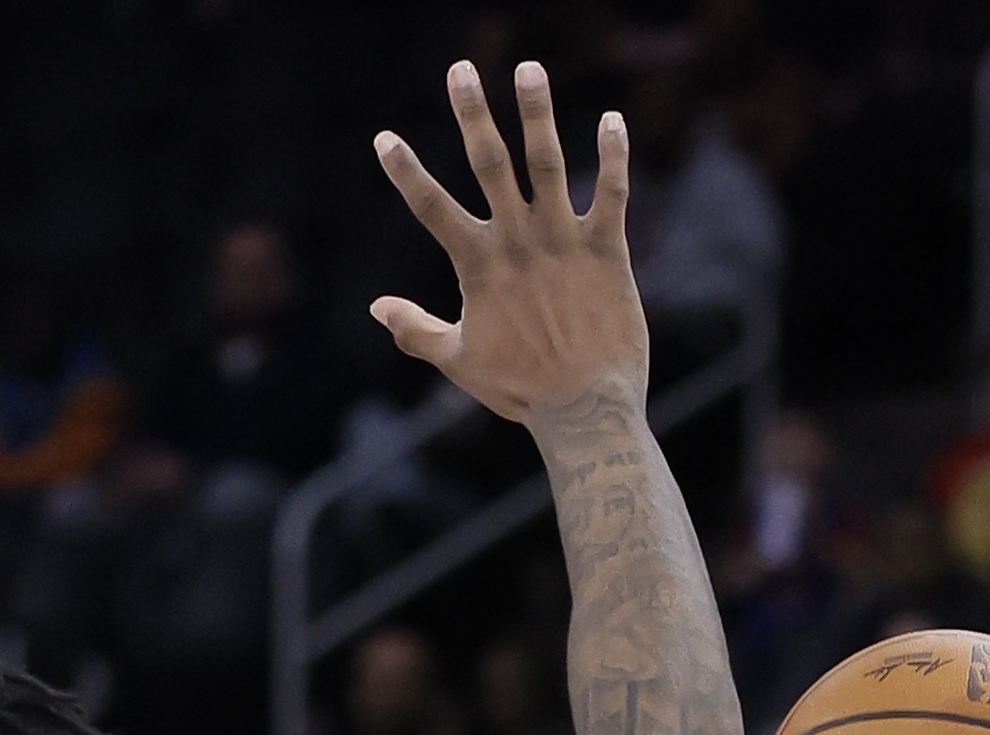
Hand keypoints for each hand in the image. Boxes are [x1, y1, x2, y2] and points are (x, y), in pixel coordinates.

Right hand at [370, 61, 647, 433]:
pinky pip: (610, 193)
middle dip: (471, 114)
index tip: (384, 138)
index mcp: (478, 265)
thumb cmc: (521, 389)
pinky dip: (612, 156)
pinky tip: (611, 119)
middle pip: (489, 164)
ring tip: (529, 68)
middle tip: (460, 70)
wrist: (585, 410)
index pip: (432, 207)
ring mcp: (563, 242)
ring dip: (537, 114)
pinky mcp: (607, 251)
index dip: (405, 172)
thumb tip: (377, 308)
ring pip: (547, 163)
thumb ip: (415, 330)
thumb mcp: (458, 361)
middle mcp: (518, 243)